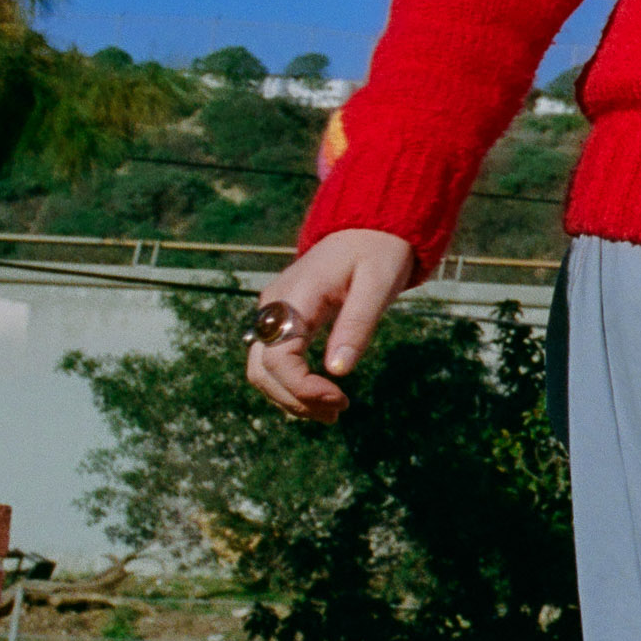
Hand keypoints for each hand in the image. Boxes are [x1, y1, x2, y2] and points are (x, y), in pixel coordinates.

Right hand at [245, 230, 417, 424]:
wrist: (370, 226)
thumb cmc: (379, 252)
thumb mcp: (378, 285)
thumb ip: (357, 326)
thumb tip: (338, 372)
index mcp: (294, 297)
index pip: (277, 359)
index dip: (301, 388)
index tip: (340, 400)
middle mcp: (275, 306)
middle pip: (261, 370)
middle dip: (294, 399)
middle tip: (338, 413)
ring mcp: (276, 313)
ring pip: (263, 369)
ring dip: (291, 397)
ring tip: (333, 412)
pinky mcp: (285, 319)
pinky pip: (276, 360)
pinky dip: (292, 383)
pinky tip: (322, 396)